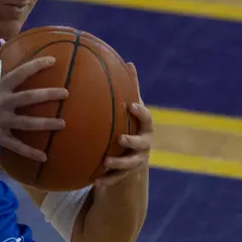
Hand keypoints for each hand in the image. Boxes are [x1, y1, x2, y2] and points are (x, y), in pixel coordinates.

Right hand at [0, 49, 67, 161]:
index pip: (21, 73)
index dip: (37, 66)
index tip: (53, 61)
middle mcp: (2, 103)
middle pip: (29, 97)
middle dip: (49, 95)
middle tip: (66, 93)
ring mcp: (1, 121)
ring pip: (27, 122)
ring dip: (46, 123)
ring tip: (63, 124)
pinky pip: (16, 145)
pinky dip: (30, 152)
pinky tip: (45, 157)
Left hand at [96, 64, 152, 187]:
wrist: (135, 153)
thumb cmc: (130, 124)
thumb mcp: (131, 108)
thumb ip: (130, 88)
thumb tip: (129, 62)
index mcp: (144, 126)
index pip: (146, 118)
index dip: (140, 112)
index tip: (131, 106)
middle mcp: (143, 144)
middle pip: (141, 143)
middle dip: (132, 141)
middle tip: (120, 138)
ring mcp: (136, 160)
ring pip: (130, 164)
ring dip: (119, 163)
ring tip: (106, 161)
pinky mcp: (126, 174)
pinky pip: (117, 178)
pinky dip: (107, 179)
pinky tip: (95, 179)